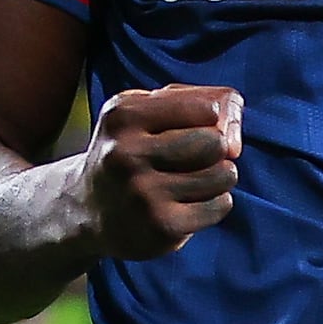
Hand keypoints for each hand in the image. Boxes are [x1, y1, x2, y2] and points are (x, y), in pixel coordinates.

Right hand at [84, 83, 242, 259]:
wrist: (88, 207)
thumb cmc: (128, 150)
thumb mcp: (141, 111)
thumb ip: (191, 97)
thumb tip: (235, 106)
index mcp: (123, 116)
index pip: (206, 108)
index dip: (214, 117)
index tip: (203, 124)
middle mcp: (127, 154)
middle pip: (215, 143)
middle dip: (219, 148)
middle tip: (201, 156)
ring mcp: (143, 193)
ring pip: (222, 175)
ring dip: (220, 177)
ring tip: (197, 178)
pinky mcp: (161, 226)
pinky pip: (220, 205)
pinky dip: (216, 202)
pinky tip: (192, 201)